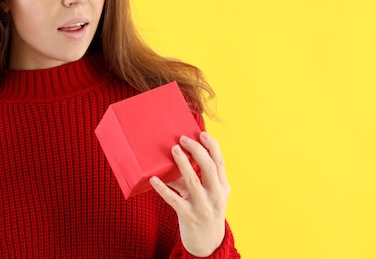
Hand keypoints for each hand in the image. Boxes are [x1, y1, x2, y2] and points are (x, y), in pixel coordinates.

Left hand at [150, 132, 229, 256]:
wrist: (208, 244)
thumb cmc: (205, 212)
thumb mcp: (207, 195)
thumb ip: (196, 178)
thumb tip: (176, 157)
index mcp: (223, 187)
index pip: (220, 162)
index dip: (212, 146)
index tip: (201, 133)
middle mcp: (216, 196)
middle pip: (209, 168)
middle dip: (197, 150)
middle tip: (183, 139)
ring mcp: (203, 207)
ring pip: (193, 181)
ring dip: (182, 163)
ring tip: (174, 149)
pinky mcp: (189, 216)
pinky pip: (174, 199)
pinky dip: (163, 188)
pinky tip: (153, 179)